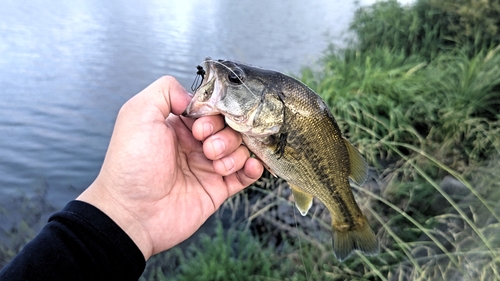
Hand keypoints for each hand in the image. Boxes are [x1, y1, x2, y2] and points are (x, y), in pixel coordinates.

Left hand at [77, 76, 263, 259]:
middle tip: (206, 147)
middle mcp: (194, 144)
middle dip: (223, 134)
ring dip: (234, 152)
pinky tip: (249, 166)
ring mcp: (207, 166)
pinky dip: (253, 167)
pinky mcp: (218, 189)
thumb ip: (165, 90)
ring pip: (240, 148)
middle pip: (228, 126)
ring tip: (215, 165)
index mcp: (178, 125)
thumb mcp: (137, 113)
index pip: (211, 108)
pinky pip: (246, 174)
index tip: (200, 126)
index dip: (213, 114)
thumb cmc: (131, 164)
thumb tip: (194, 97)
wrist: (132, 214)